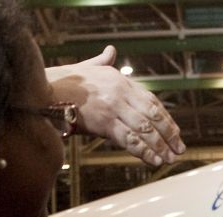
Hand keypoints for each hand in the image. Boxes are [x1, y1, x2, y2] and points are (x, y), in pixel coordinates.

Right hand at [45, 45, 185, 165]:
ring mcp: (113, 108)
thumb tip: (111, 51)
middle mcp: (121, 93)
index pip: (152, 102)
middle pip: (153, 116)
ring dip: (160, 146)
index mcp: (121, 81)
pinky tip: (154, 160)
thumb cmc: (64, 81)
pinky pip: (129, 140)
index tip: (176, 132)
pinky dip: (144, 151)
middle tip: (179, 148)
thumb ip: (103, 61)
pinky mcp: (104, 123)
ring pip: (144, 130)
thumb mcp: (88, 67)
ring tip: (169, 158)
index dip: (167, 119)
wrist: (43, 90)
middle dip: (169, 135)